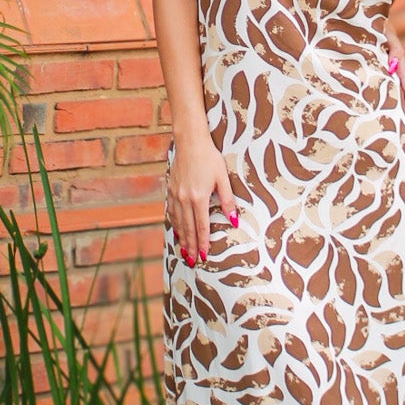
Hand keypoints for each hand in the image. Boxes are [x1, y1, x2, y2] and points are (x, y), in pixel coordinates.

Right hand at [167, 131, 236, 267]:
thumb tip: (234, 221)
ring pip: (178, 222)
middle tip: (193, 261)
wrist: (190, 142)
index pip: (201, 226)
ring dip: (182, 238)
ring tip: (185, 252)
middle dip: (192, 246)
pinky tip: (177, 231)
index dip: (204, 242)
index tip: (205, 255)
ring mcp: (175, 195)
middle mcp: (184, 199)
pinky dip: (175, 224)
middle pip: (188, 228)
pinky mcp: (171, 190)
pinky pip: (172, 212)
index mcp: (199, 197)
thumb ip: (228, 201)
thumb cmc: (209, 158)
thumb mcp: (223, 178)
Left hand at [384, 24, 404, 137]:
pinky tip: (392, 115)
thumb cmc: (378, 26)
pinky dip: (392, 104)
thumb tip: (394, 68)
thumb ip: (393, 49)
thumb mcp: (386, 35)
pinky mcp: (380, 72)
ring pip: (399, 97)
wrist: (368, 18)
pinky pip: (387, 91)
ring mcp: (390, 73)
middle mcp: (397, 72)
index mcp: (400, 67)